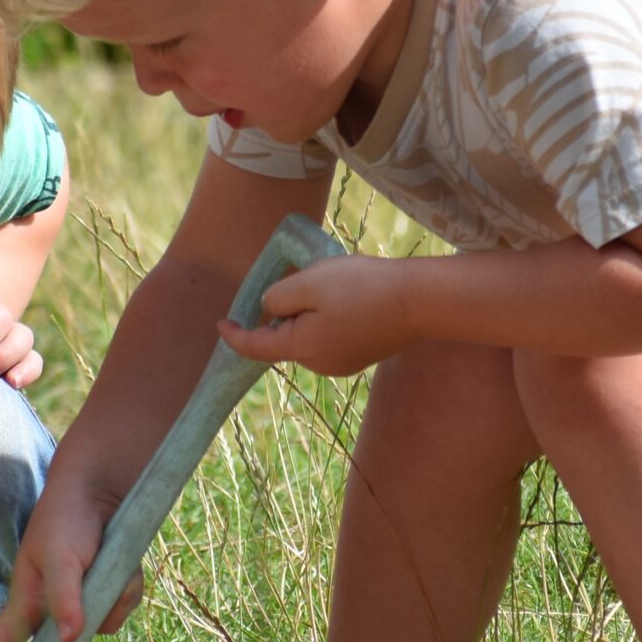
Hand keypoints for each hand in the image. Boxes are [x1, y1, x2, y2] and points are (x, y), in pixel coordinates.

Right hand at [0, 468, 141, 641]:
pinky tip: (124, 568)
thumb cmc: (65, 521)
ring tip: (107, 568)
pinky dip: (127, 592)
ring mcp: (82, 604)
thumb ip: (64, 599)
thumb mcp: (60, 558)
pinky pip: (121, 609)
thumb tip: (70, 640)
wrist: (103, 492)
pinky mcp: (107, 595)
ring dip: (111, 604)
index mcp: (26, 601)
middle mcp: (52, 609)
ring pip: (99, 629)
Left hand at [215, 254, 411, 376]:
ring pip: (309, 335)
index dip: (235, 335)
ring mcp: (344, 363)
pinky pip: (331, 336)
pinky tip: (351, 296)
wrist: (420, 301)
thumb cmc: (362, 287)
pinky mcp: (362, 355)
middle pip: (285, 337)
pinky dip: (328, 318)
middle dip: (284, 312)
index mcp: (302, 348)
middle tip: (305, 277)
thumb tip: (271, 311)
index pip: (256, 347)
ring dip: (309, 313)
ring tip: (335, 283)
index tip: (221, 324)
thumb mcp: (309, 282)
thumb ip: (279, 297)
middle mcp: (320, 364)